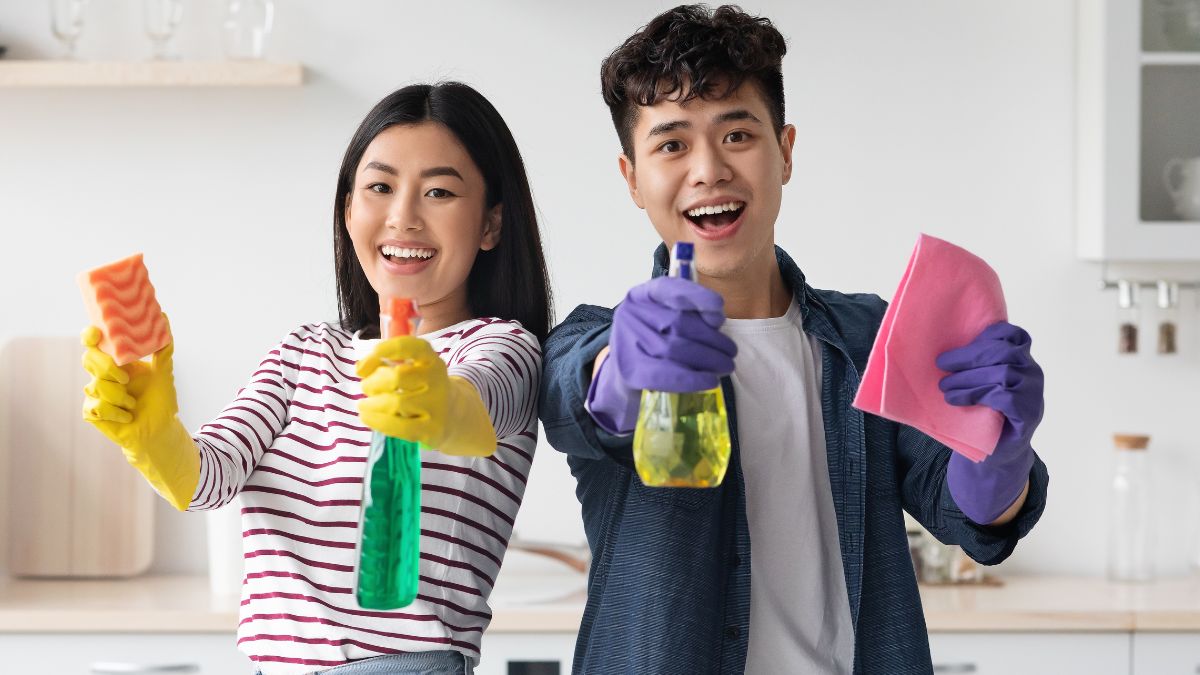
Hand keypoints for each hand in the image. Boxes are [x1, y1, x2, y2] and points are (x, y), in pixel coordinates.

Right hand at [80, 316, 197, 510]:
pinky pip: (96, 406)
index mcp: (117, 361)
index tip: (96, 333)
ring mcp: (95, 393)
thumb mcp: (164, 371)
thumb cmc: (161, 400)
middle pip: (89, 359)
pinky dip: (116, 412)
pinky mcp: (92, 411)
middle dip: (107, 367)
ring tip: (133, 404)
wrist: (159, 429)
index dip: (91, 336)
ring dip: (120, 396)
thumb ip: (163, 347)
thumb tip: (164, 318)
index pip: (95, 343)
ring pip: (95, 385)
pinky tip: (127, 417)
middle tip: (126, 379)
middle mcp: (102, 374)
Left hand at [357, 336, 450, 446]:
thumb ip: (382, 363)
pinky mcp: (431, 429)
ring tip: (364, 405)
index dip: (389, 348)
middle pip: (397, 377)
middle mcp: (438, 381)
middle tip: (366, 388)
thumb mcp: (409, 369)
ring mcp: (436, 406)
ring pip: (395, 403)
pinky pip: (399, 427)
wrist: (453, 415)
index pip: (414, 347)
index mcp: (431, 361)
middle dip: (373, 382)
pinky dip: (377, 421)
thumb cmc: (421, 388)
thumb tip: (360, 368)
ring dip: (371, 404)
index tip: (373, 353)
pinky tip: (367, 416)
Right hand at [587, 276, 736, 434]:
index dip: (695, 295)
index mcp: (642, 295)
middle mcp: (631, 314)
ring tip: (726, 366)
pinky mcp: (629, 370)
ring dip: (708, 359)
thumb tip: (716, 320)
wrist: (627, 370)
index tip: (719, 305)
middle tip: (731, 352)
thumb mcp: (669, 317)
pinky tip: (710, 381)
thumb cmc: (655, 339)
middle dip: (711, 339)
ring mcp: (626, 343)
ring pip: (675, 349)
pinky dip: (692, 379)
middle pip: (678, 323)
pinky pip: (665, 374)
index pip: (668, 288)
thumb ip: (692, 313)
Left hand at [937, 321, 1043, 454]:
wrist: (999, 450)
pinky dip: (975, 395)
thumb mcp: (982, 382)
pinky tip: (956, 400)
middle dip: (968, 356)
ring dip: (967, 378)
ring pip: (1002, 373)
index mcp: (1023, 360)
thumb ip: (977, 364)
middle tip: (941, 364)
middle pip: (1004, 352)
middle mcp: (1033, 372)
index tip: (963, 343)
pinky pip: (1004, 396)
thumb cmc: (986, 412)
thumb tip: (946, 349)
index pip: (1014, 335)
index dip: (988, 334)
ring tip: (944, 386)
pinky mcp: (1029, 413)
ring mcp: (1034, 393)